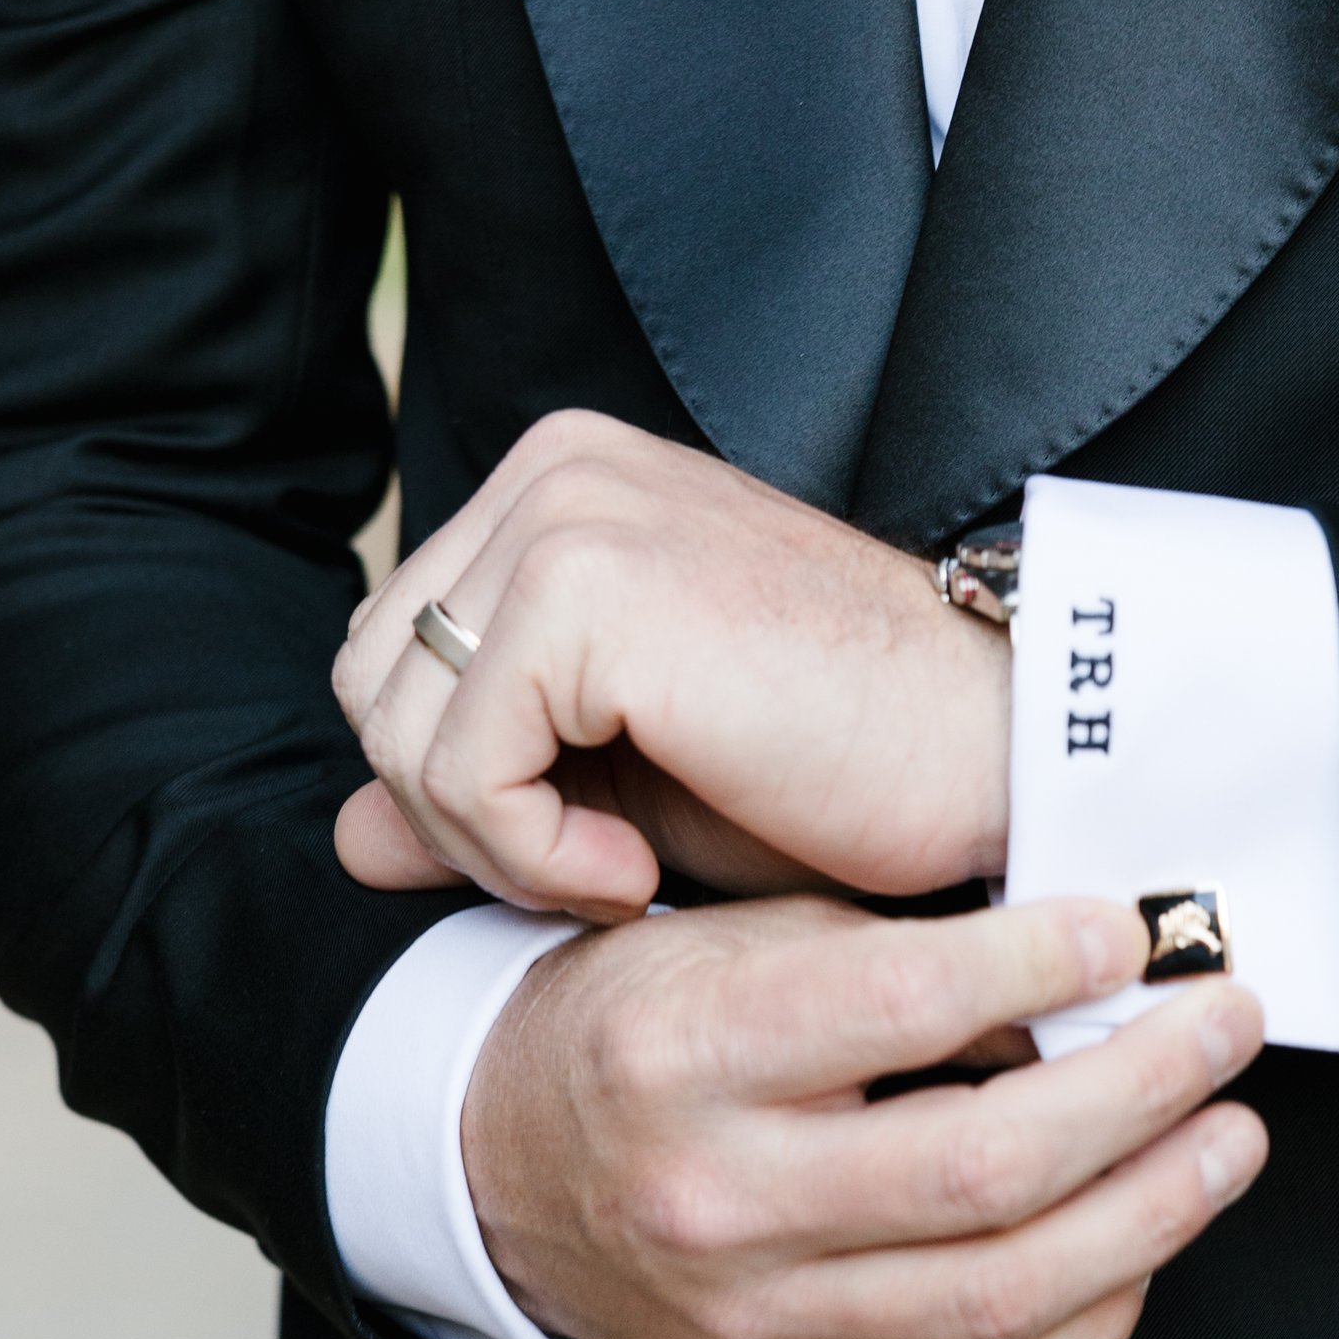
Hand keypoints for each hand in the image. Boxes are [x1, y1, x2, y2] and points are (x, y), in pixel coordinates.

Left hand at [333, 413, 1008, 918]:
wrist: (995, 759)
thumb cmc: (844, 772)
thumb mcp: (628, 790)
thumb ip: (482, 795)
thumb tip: (344, 839)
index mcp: (565, 483)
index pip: (398, 653)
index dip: (465, 785)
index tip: (598, 838)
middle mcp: (556, 469)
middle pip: (372, 684)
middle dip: (463, 813)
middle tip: (603, 863)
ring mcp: (568, 514)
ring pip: (394, 730)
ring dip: (494, 845)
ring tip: (623, 866)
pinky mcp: (585, 587)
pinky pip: (455, 771)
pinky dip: (528, 855)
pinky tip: (632, 869)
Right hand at [464, 893, 1267, 1338]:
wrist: (493, 1171)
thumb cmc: (633, 1035)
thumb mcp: (735, 942)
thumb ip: (899, 956)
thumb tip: (1084, 977)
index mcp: (684, 1058)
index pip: (898, 1008)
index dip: (1042, 964)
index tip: (1130, 931)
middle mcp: (714, 1202)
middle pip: (980, 1171)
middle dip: (1142, 1092)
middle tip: (1221, 1029)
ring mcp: (754, 1322)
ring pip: (1004, 1298)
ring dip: (1152, 1214)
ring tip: (1224, 1141)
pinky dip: (1093, 1326)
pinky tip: (1139, 1249)